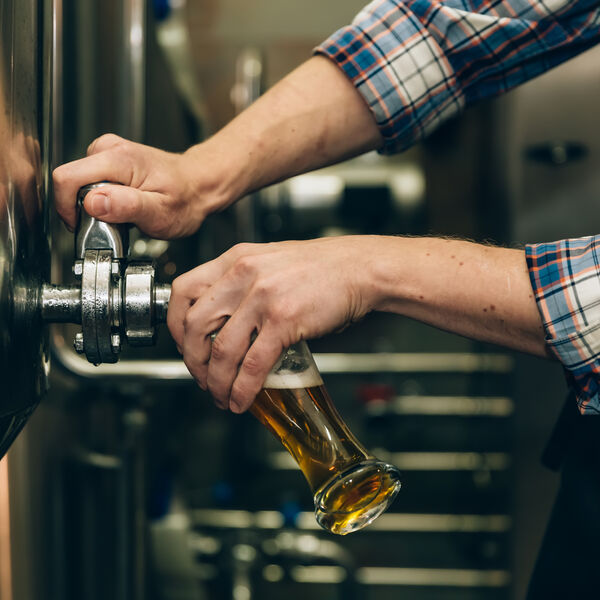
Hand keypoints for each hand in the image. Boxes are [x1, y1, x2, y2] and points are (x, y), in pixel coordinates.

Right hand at [52, 134, 229, 238]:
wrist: (200, 186)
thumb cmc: (185, 200)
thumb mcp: (159, 212)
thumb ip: (125, 207)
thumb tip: (93, 203)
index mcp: (118, 159)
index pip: (67, 178)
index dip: (68, 208)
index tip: (83, 226)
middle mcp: (110, 149)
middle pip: (70, 180)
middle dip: (82, 208)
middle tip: (110, 223)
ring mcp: (109, 151)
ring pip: (78, 182)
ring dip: (92, 204)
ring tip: (120, 215)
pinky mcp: (110, 159)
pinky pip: (89, 180)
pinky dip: (99, 197)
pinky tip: (121, 205)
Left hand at [167, 237, 378, 412]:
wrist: (360, 268)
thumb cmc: (320, 267)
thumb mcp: (269, 262)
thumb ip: (242, 284)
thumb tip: (225, 321)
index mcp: (235, 259)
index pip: (183, 291)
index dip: (175, 326)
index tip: (184, 346)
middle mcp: (242, 275)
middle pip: (193, 325)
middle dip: (193, 361)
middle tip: (202, 378)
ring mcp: (263, 297)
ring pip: (221, 350)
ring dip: (216, 382)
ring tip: (222, 397)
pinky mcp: (284, 320)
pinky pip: (253, 363)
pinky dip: (243, 388)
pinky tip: (242, 399)